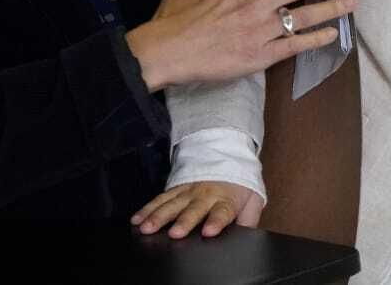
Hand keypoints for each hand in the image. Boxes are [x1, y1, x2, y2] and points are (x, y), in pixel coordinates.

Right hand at [125, 0, 355, 91]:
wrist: (167, 52)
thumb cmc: (172, 21)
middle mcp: (254, 4)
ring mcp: (260, 31)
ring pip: (304, 15)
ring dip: (332, 8)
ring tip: (352, 2)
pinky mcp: (260, 56)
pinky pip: (295, 45)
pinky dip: (316, 39)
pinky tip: (332, 36)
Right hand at [132, 181, 262, 237]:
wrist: (227, 154)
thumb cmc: (240, 184)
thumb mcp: (253, 199)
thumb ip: (250, 219)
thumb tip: (246, 236)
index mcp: (226, 200)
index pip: (222, 212)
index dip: (216, 221)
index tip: (209, 231)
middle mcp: (205, 195)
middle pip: (193, 209)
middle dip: (183, 221)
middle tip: (175, 233)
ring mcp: (189, 191)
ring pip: (171, 204)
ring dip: (158, 216)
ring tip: (146, 227)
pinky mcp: (176, 188)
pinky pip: (159, 199)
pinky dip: (147, 208)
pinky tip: (137, 219)